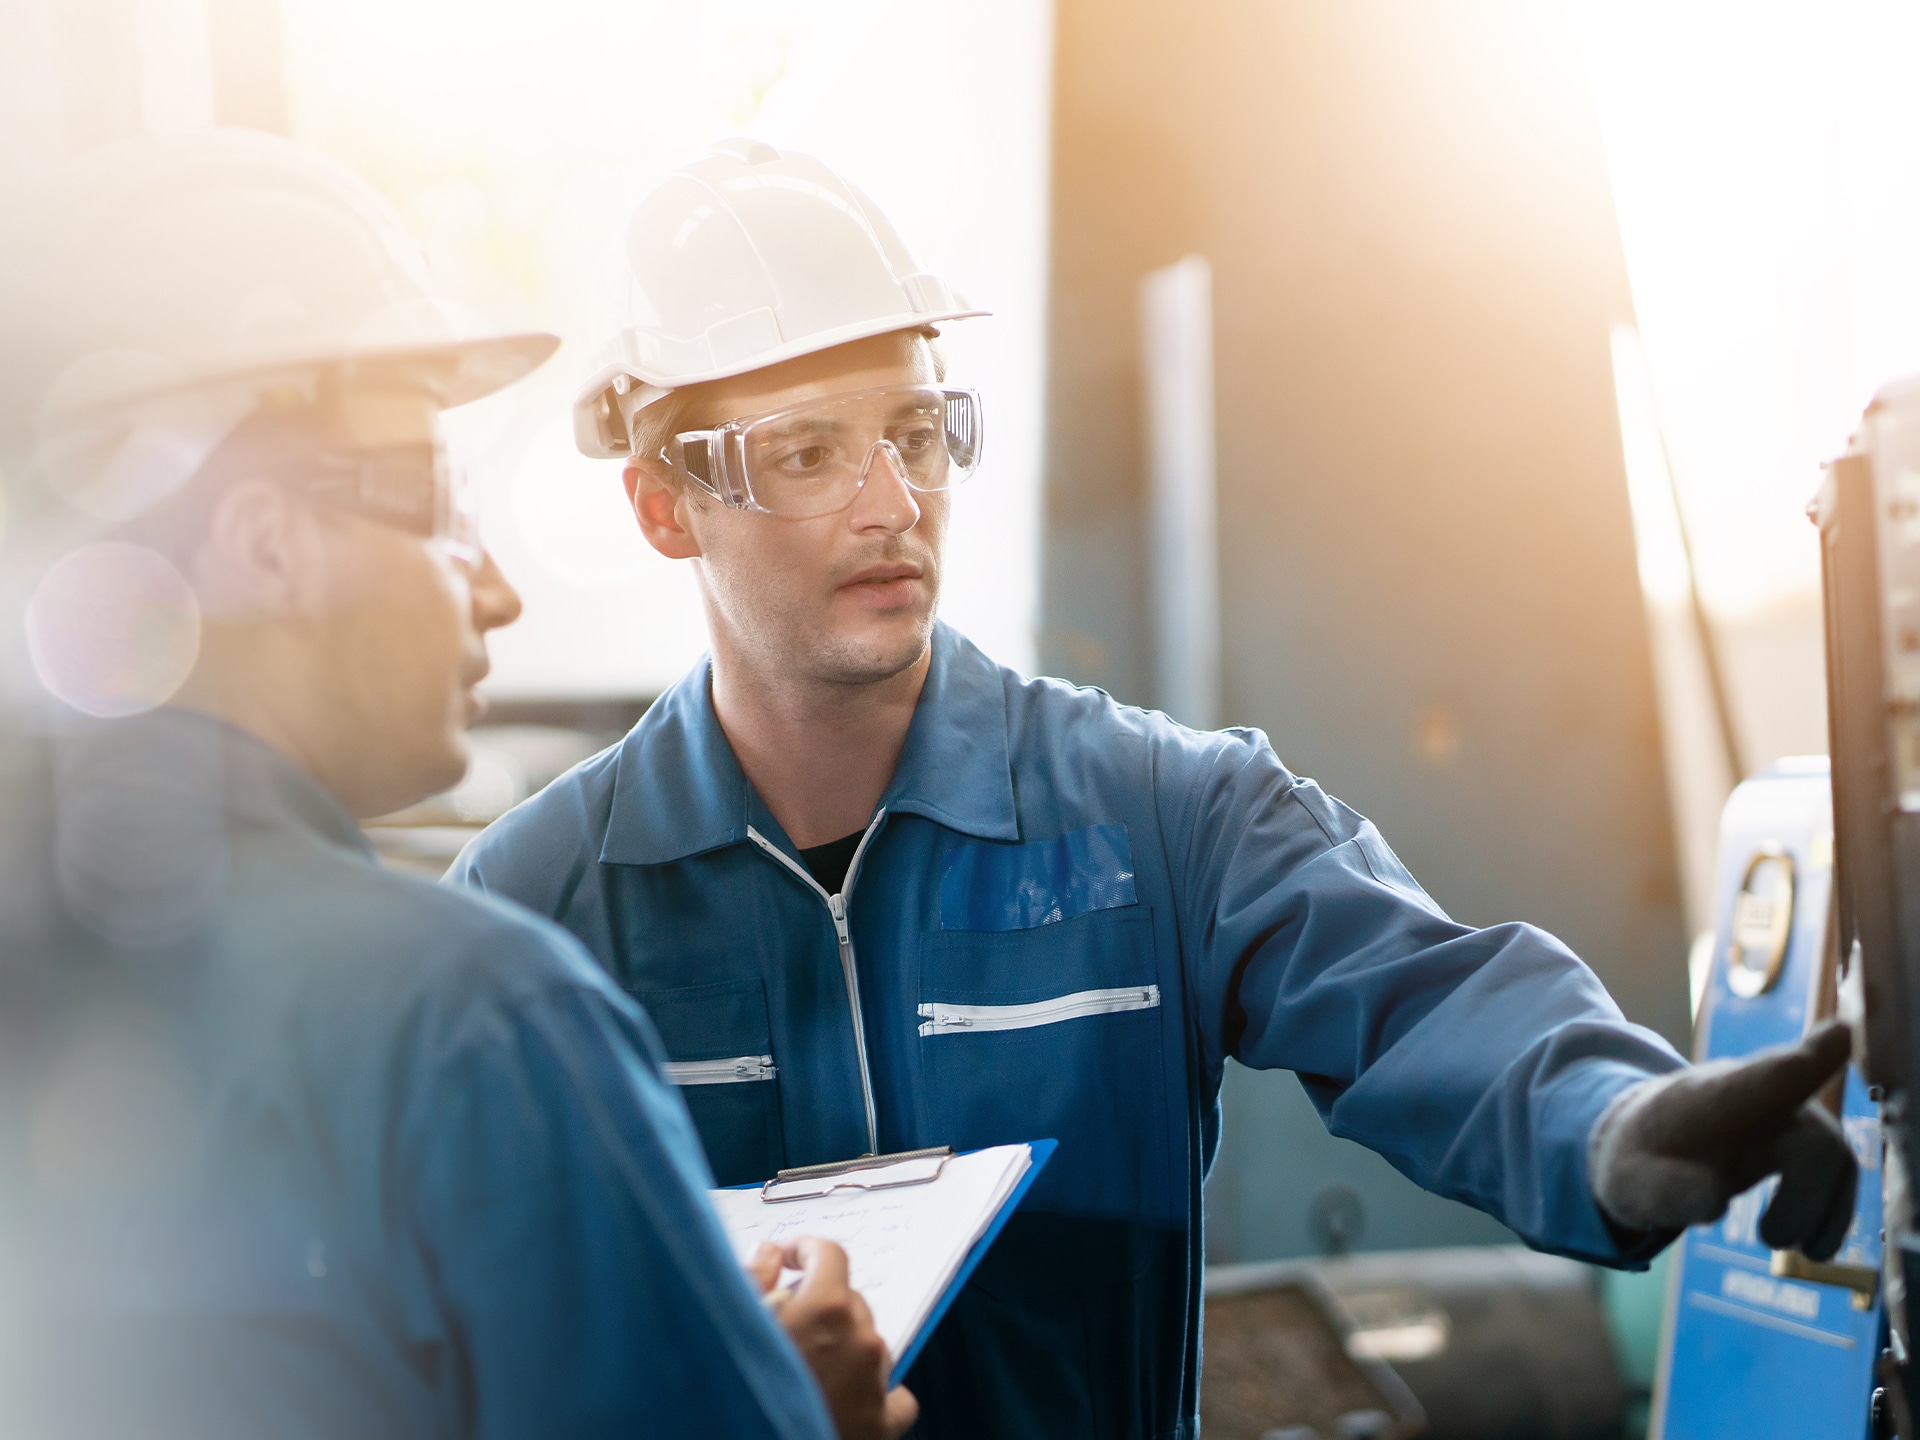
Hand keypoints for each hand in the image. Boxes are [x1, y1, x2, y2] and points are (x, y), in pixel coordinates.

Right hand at [746, 1237, 918, 1439]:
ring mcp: (877, 1382)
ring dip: (844, 1347)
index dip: (805, 1252)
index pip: (829, 1255)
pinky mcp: (885, 1424)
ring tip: (808, 1371)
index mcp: (827, 1310)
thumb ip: (754, 1280)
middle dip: (819, 1306)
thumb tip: (770, 1252)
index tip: (788, 1261)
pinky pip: (894, 1394)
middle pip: (848, 1302)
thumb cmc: (743, 1393)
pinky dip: (873, 1390)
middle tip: (786, 1329)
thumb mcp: (735, 1329)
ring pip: (868, 1344)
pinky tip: (846, 1400)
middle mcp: (861, 1340)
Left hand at [1588, 1020, 1859, 1258]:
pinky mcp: (1796, 1142)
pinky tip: (1813, 1246)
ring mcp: (1782, 1115)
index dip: (1810, 1059)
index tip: (1842, 1033)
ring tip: (1798, 1250)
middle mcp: (1760, 1097)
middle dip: (1804, 1197)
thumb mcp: (1631, 1181)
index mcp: (1717, 1095)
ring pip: (1833, 1155)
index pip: (1771, 1074)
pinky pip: (1835, 1171)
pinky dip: (1831, 1211)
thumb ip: (1665, 1190)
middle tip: (1770, 1239)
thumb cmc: (1637, 1159)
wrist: (1644, 1145)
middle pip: (1814, 1134)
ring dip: (1823, 1210)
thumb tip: (1715, 1201)